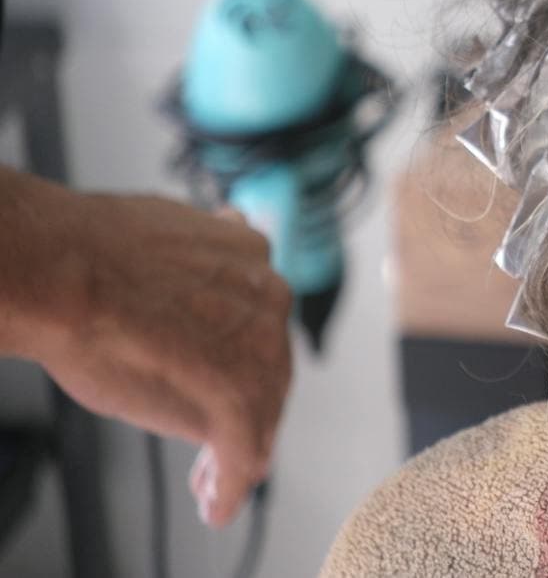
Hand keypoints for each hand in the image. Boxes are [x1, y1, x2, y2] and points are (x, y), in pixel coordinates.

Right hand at [0, 172, 291, 526]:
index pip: (261, 323)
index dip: (245, 362)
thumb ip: (195, 274)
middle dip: (246, 411)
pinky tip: (217, 505)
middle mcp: (269, 298)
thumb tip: (200, 271)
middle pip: (269, 369)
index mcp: (251, 257)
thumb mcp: (163, 251)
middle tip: (219, 451)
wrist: (68, 273)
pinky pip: (243, 447)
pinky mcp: (238, 390)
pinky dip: (232, 482)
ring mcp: (258, 344)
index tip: (227, 390)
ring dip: (238, 452)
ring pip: (260, 410)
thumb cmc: (91, 261)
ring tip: (212, 488)